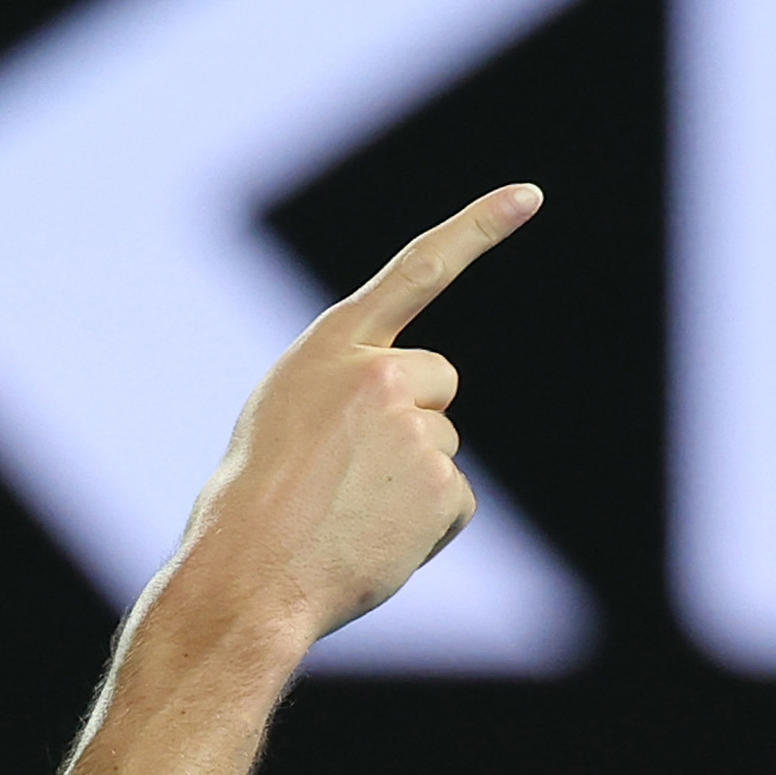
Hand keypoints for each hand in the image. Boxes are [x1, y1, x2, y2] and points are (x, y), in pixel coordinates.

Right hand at [166, 184, 541, 647]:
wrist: (245, 579)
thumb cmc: (250, 507)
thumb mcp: (283, 417)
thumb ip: (341, 390)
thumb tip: (403, 409)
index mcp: (328, 348)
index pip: (417, 270)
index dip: (478, 228)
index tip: (530, 195)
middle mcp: (377, 375)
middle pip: (437, 382)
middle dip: (414, 419)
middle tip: (349, 475)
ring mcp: (414, 430)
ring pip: (442, 448)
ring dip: (410, 482)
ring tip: (347, 514)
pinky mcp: (443, 487)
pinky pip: (454, 502)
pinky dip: (424, 527)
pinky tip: (374, 541)